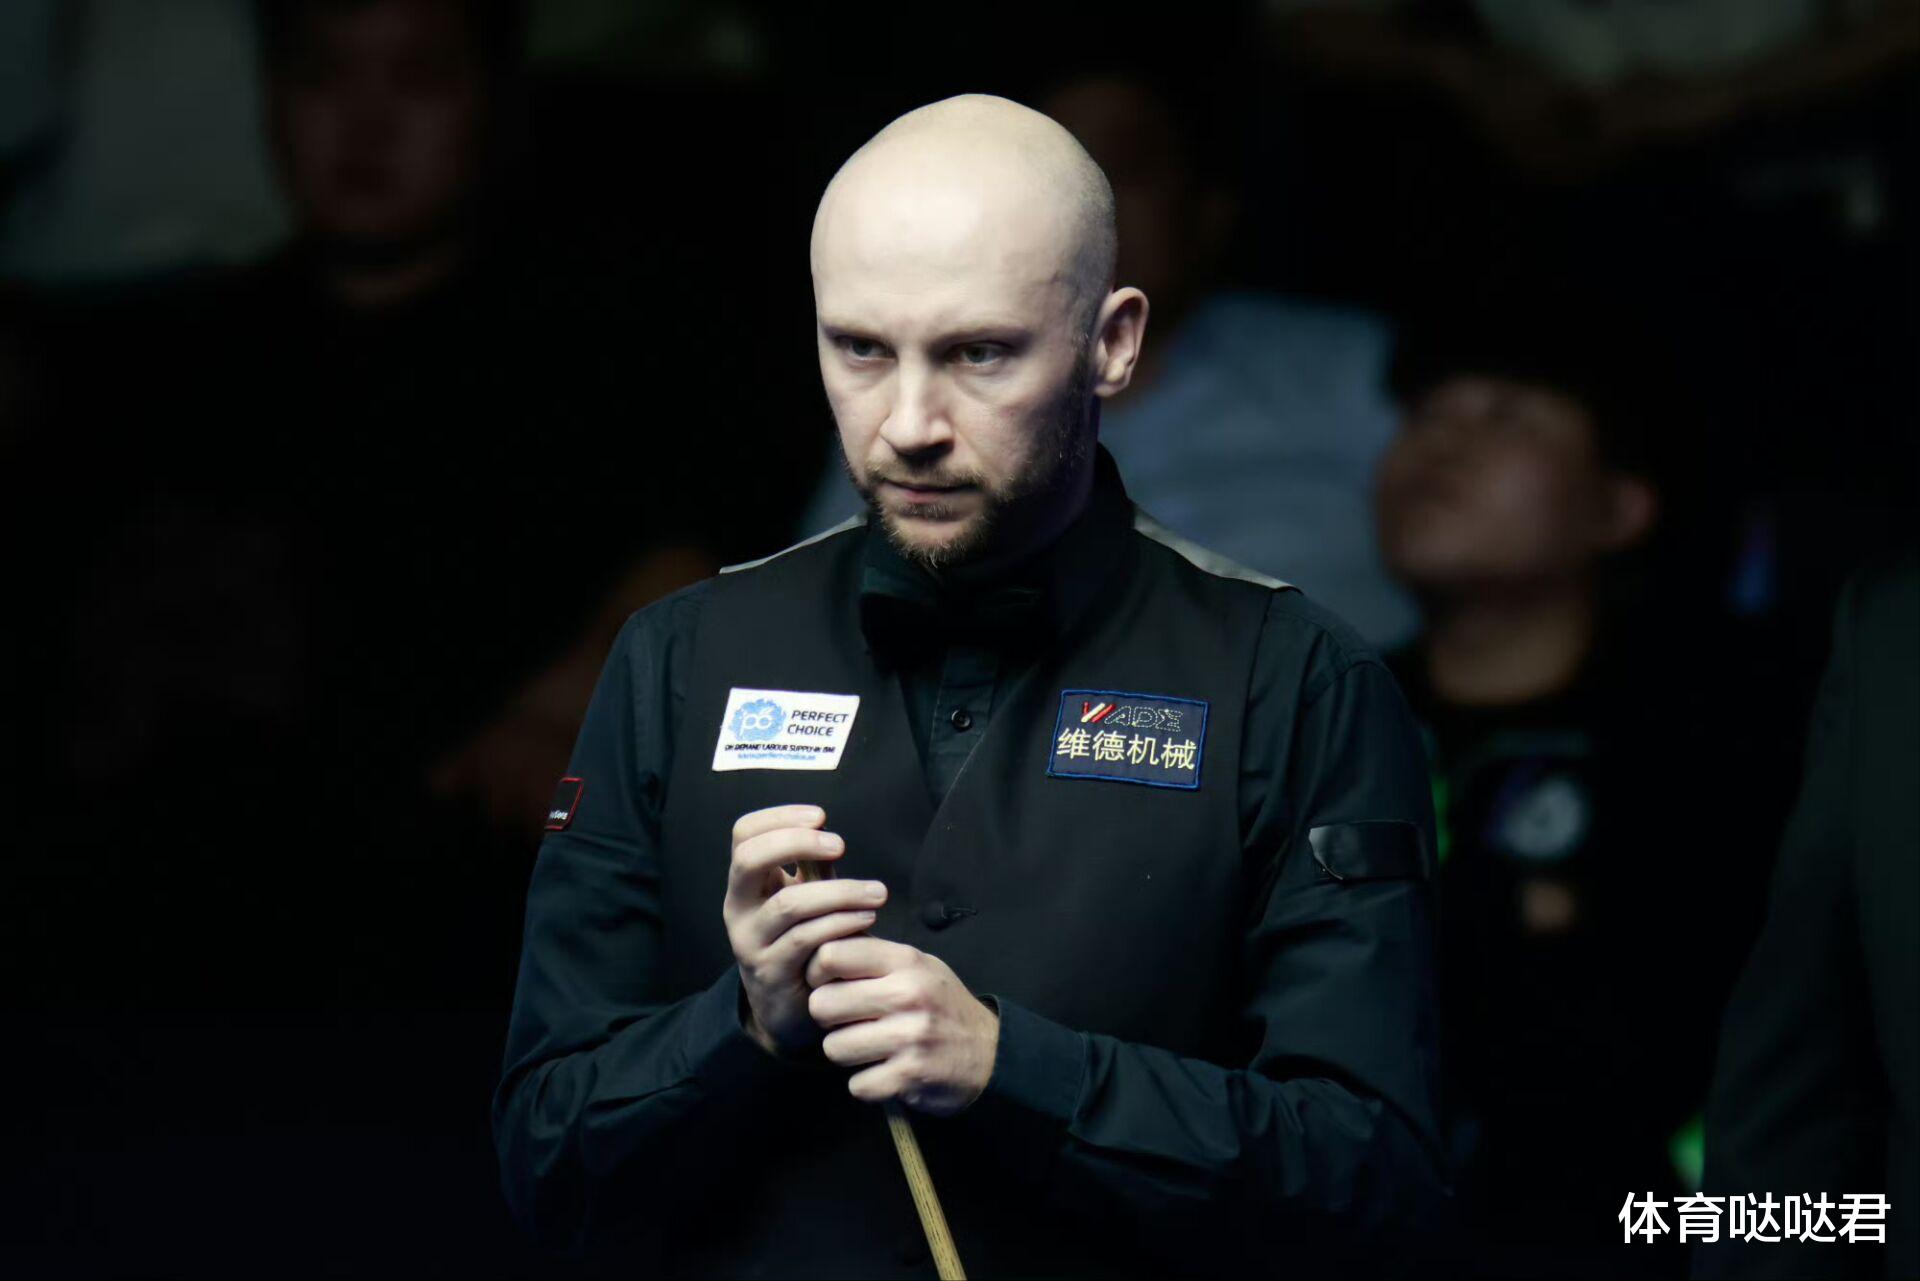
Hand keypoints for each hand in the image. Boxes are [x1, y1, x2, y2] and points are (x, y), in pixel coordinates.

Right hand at [723, 805, 888, 1057]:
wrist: (786, 1011)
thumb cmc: (801, 945)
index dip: (779, 817)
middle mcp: (739, 909)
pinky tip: (866, 918)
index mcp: (746, 883)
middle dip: (798, 843)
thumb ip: (810, 867)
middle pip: (749, 859)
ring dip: (839, 892)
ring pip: (790, 904)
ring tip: (876, 892)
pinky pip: (807, 940)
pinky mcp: (772, 972)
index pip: (744, 834)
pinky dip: (841, 924)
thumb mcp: (804, 899)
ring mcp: (751, 942)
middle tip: (840, 845)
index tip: (820, 816)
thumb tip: (825, 828)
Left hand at [806, 937, 999, 1115]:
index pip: (832, 955)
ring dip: (847, 1053)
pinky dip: (867, 1083)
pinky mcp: (909, 1075)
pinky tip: (886, 1071)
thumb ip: (875, 955)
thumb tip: (821, 941)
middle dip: (829, 1018)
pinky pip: (857, 1084)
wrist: (991, 1052)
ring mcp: (909, 1037)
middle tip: (850, 1021)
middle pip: (822, 1004)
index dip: (818, 972)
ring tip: (870, 1046)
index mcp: (906, 961)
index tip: (828, 984)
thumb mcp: (918, 965)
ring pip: (834, 1048)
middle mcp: (907, 995)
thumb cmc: (942, 1005)